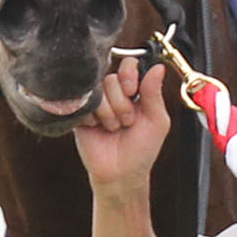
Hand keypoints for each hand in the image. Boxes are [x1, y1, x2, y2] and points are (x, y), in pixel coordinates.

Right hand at [74, 53, 169, 196]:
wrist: (121, 173)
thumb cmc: (142, 148)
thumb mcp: (156, 120)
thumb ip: (155, 93)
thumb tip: (158, 67)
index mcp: (133, 90)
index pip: (128, 64)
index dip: (129, 75)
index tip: (133, 91)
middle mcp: (112, 93)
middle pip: (111, 79)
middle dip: (122, 104)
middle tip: (126, 122)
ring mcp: (94, 102)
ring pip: (97, 92)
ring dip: (108, 114)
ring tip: (113, 128)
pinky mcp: (78, 113)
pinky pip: (81, 104)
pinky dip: (92, 119)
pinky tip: (97, 129)